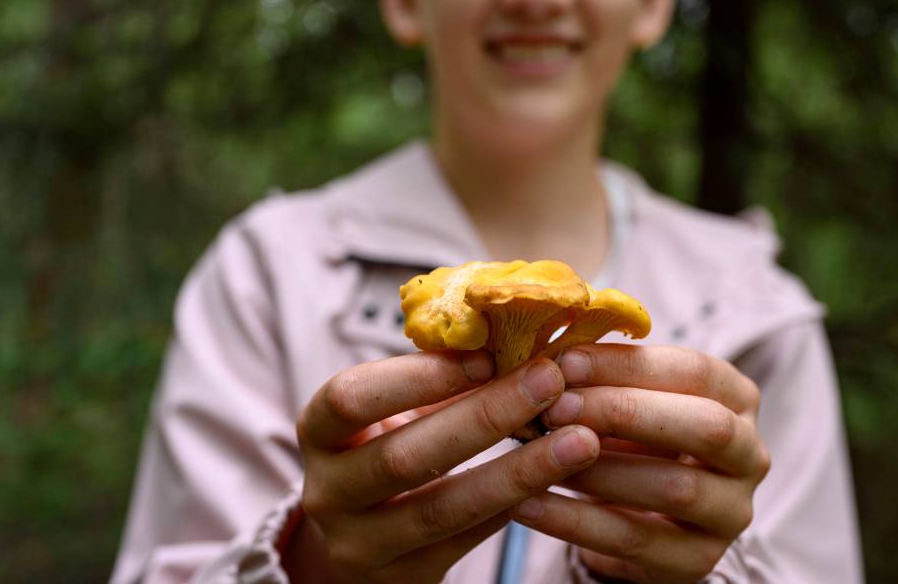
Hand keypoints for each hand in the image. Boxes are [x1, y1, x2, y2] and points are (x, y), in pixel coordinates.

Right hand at [290, 351, 600, 583]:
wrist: (355, 535)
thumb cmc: (381, 445)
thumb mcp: (388, 410)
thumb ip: (435, 379)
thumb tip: (513, 337)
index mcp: (318, 431)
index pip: (352, 398)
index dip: (417, 376)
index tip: (486, 355)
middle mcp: (328, 492)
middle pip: (405, 456)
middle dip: (485, 416)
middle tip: (550, 381)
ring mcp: (361, 543)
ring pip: (443, 508)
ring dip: (518, 470)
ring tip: (579, 440)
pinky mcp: (403, 579)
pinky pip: (466, 540)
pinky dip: (513, 505)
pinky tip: (555, 479)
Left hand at [514, 345, 769, 583]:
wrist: (639, 512)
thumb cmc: (632, 436)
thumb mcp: (629, 397)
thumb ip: (604, 376)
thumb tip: (551, 357)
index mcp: (737, 398)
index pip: (695, 370)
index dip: (629, 365)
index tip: (566, 362)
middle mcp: (750, 454)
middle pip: (703, 427)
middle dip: (625, 412)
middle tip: (556, 408)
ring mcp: (731, 513)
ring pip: (673, 488)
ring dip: (597, 468)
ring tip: (537, 454)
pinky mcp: (698, 561)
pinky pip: (633, 540)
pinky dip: (573, 521)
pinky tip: (527, 503)